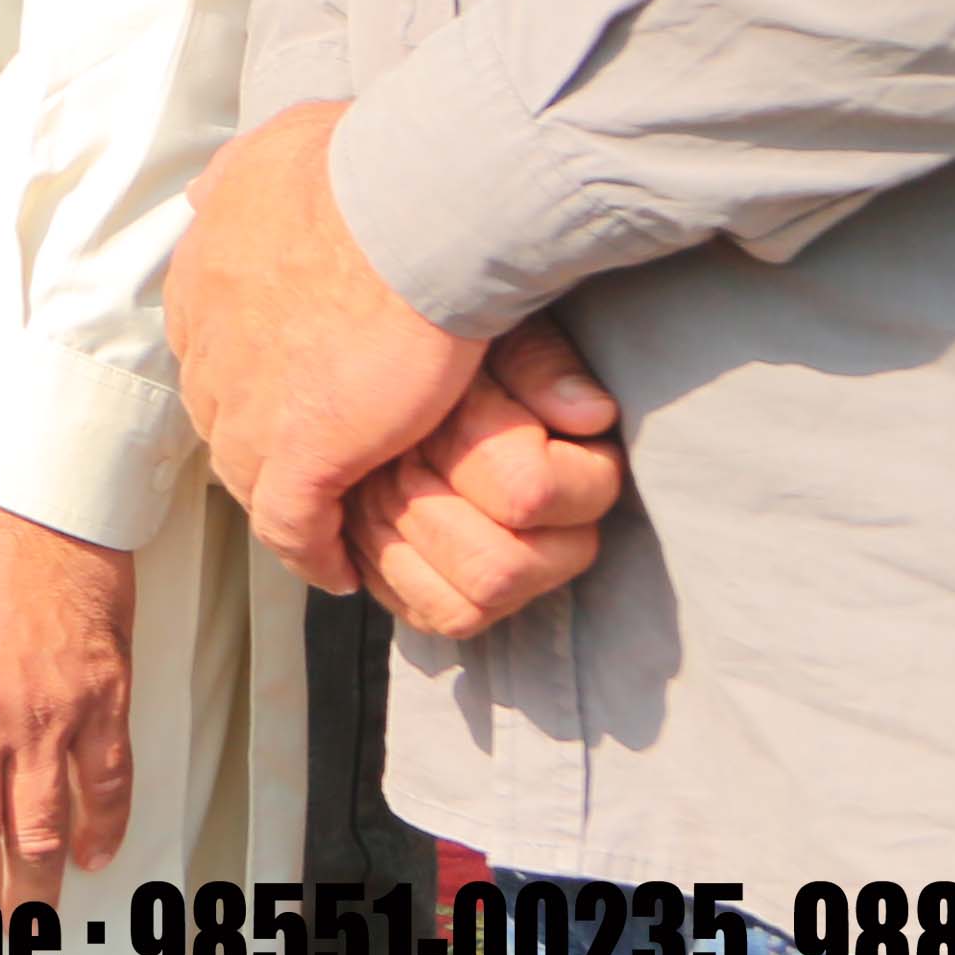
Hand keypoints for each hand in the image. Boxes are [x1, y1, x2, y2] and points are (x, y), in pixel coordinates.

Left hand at [163, 104, 484, 590]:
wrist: (410, 200)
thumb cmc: (365, 162)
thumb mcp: (279, 146)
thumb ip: (244, 177)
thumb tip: (219, 190)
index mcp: (203, 271)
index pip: (213, 344)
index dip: (248, 373)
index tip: (282, 391)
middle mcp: (207, 336)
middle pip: (222, 411)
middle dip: (258, 439)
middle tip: (304, 468)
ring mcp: (246, 399)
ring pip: (250, 474)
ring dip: (285, 504)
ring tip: (320, 529)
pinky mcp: (298, 450)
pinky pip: (291, 524)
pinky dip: (312, 551)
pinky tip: (339, 568)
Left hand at [344, 321, 624, 641]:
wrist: (380, 374)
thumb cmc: (435, 346)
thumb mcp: (489, 336)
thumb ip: (539, 366)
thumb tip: (589, 415)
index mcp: (576, 467)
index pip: (532, 492)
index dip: (474, 449)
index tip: (447, 402)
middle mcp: (558, 541)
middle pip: (500, 567)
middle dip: (426, 504)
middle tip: (399, 447)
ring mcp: (508, 582)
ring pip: (470, 603)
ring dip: (402, 536)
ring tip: (379, 476)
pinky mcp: (452, 604)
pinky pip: (431, 618)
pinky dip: (387, 569)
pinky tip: (365, 513)